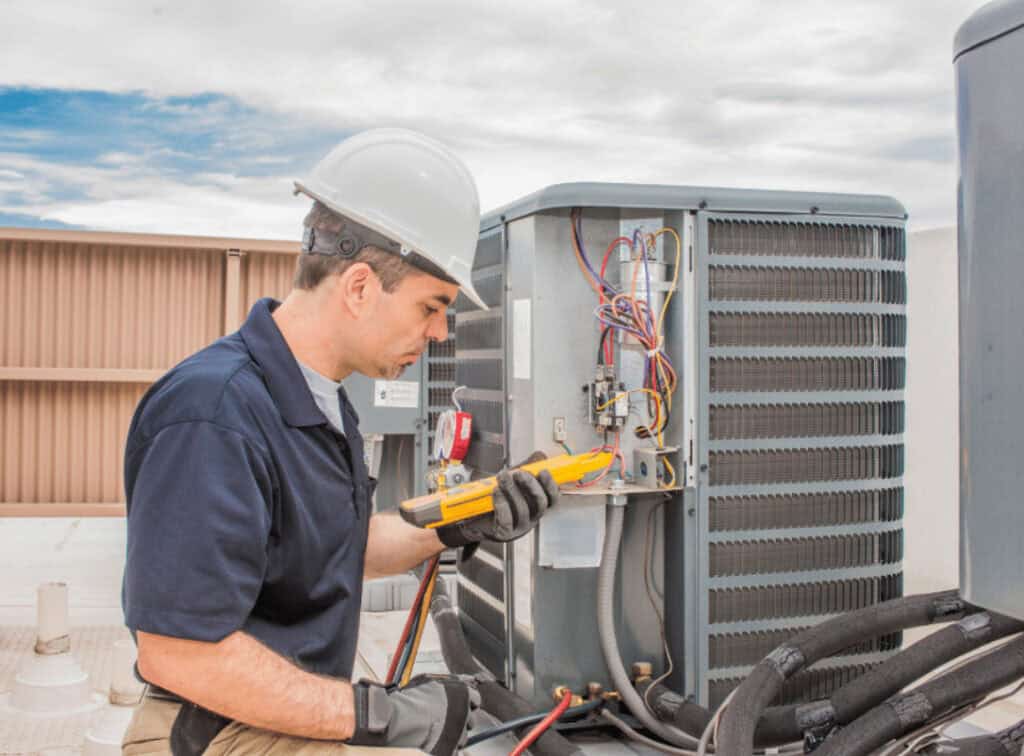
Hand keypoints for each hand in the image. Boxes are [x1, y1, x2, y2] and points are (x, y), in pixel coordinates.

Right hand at [349, 675, 479, 755]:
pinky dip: (446, 748)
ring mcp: (459, 733)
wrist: (397, 721)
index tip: (457, 706)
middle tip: (443, 719)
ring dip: (453, 735)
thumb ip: (449, 682)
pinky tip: (432, 741)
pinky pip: (453, 750)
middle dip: (460, 720)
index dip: (466, 703)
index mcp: (463, 693)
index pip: (476, 700)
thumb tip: (462, 681)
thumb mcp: (430, 681)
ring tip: (434, 731)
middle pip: (471, 720)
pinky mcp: (451, 750)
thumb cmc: (409, 699)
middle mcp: (465, 713)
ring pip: (462, 737)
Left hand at [437, 465, 558, 546]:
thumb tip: (540, 456)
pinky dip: (502, 504)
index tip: (543, 471)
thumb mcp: (513, 482)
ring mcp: (519, 527)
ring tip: (503, 477)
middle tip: (520, 473)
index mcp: (536, 506)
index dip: (551, 485)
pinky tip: (496, 492)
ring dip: (512, 490)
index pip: (552, 498)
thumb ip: (527, 468)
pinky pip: (507, 520)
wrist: (473, 518)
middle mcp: (531, 518)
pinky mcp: (504, 533)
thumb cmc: (495, 500)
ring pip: (523, 510)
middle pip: (540, 504)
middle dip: (531, 486)